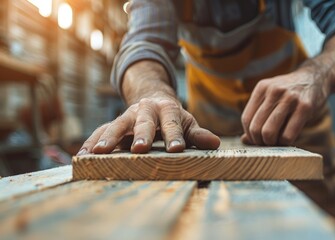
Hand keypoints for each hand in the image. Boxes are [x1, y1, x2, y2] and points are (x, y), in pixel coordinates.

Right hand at [77, 92, 219, 154]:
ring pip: (116, 125)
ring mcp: (127, 116)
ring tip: (99, 153)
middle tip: (139, 149)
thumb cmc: (172, 118)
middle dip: (141, 135)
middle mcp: (145, 110)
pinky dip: (91, 142)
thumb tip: (215, 143)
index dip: (174, 136)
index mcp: (167, 109)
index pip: (171, 123)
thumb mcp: (187, 123)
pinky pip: (100, 131)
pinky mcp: (113, 124)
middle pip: (143, 122)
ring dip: (108, 138)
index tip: (177, 149)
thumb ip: (198, 134)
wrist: (151, 100)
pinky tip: (82, 155)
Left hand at [241, 69, 328, 145]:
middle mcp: (274, 91)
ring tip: (276, 142)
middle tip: (267, 143)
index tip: (256, 140)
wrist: (315, 78)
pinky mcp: (305, 106)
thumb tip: (244, 140)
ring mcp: (290, 98)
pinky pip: (287, 135)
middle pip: (256, 127)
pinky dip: (285, 143)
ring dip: (271, 144)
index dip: (249, 135)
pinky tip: (288, 139)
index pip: (246, 119)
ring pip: (269, 132)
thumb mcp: (271, 98)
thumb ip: (257, 116)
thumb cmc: (289, 94)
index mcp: (262, 88)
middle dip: (259, 141)